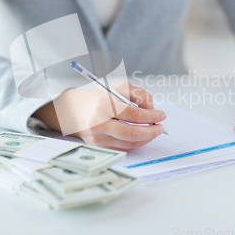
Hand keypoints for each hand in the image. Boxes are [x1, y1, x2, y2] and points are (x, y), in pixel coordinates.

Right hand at [33, 82, 165, 150]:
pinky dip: (135, 143)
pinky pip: (122, 147)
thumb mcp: (119, 87)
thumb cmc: (99, 97)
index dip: (152, 116)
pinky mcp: (98, 146)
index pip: (135, 115)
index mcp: (104, 105)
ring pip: (129, 143)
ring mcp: (97, 137)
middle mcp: (99, 123)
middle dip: (151, 132)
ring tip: (153, 131)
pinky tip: (141, 136)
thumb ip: (139, 94)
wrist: (73, 110)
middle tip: (160, 127)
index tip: (161, 115)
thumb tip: (151, 109)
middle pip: (132, 133)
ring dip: (146, 138)